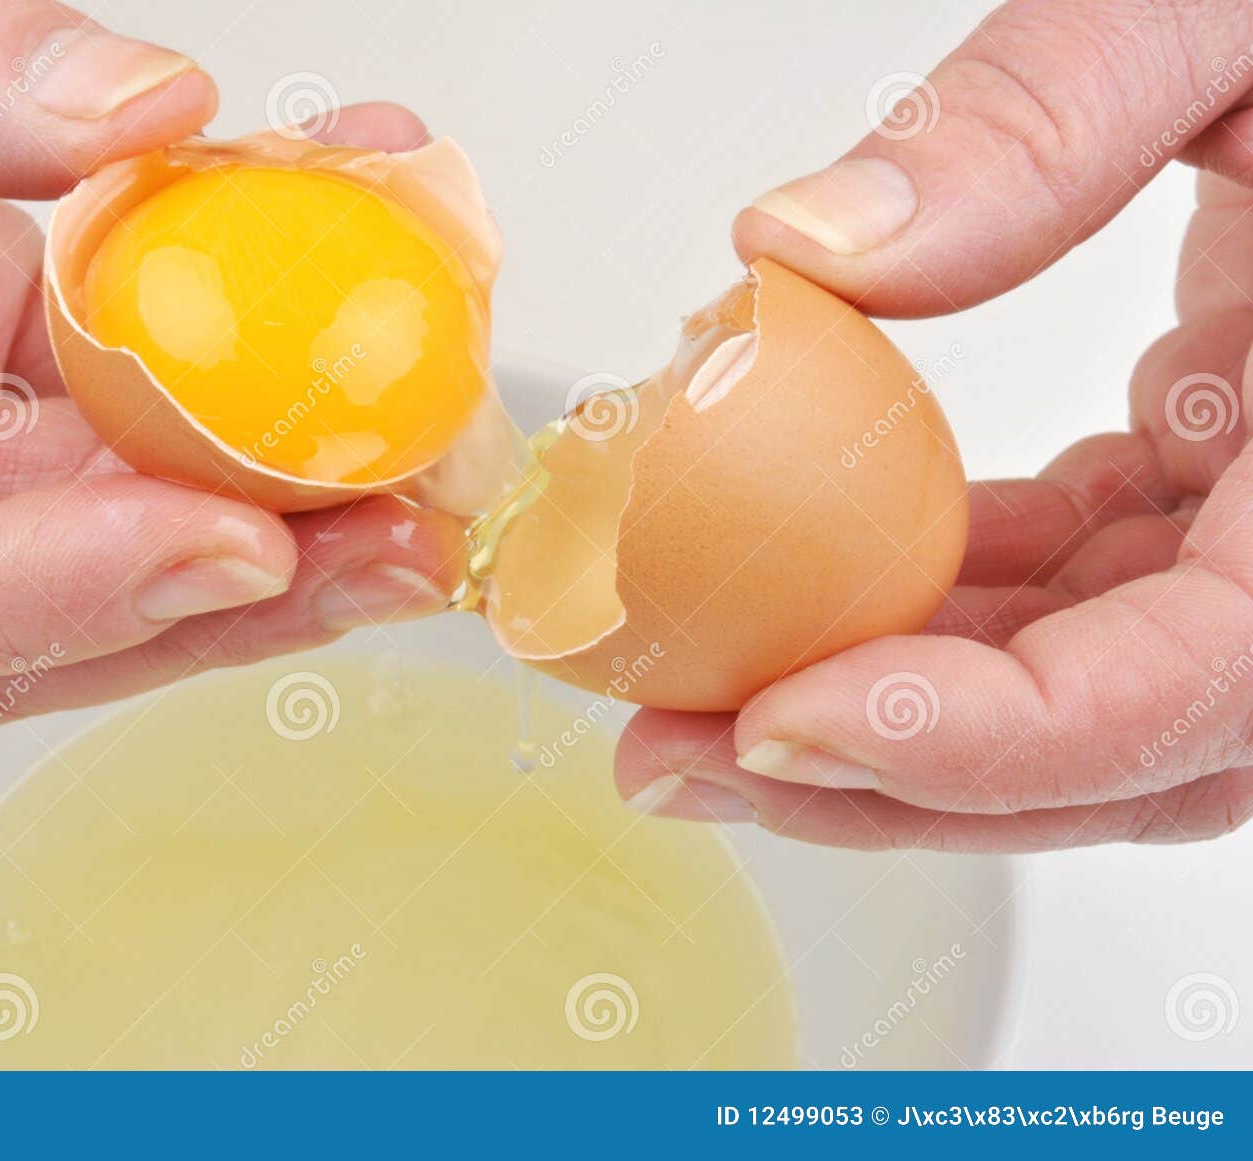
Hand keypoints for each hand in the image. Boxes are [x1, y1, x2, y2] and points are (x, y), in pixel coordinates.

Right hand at [0, 1, 464, 724]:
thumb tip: (139, 118)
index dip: (46, 591)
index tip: (229, 547)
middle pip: (21, 615)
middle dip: (229, 595)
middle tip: (403, 539)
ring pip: (107, 525)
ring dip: (281, 500)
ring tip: (429, 444)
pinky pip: (134, 404)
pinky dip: (253, 371)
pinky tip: (356, 283)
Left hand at [618, 0, 1252, 850]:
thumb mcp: (1226, 20)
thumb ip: (1042, 125)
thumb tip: (807, 250)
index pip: (1196, 683)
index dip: (989, 737)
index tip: (786, 722)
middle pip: (1113, 748)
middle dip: (884, 779)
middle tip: (680, 752)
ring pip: (1072, 690)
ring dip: (876, 712)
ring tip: (687, 699)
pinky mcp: (1207, 496)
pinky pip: (1060, 592)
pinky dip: (922, 605)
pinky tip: (790, 589)